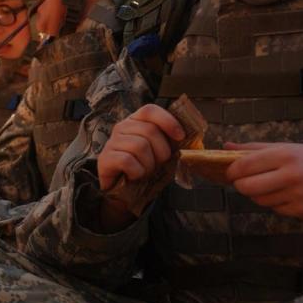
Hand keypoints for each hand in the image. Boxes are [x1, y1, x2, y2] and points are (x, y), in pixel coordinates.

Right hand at [96, 104, 185, 230]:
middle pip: (149, 130)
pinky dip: (137, 172)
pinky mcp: (105, 158)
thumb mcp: (160, 153)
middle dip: (161, 151)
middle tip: (159, 163)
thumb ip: (173, 143)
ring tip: (145, 171)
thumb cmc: (144, 168)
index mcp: (136, 121)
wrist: (123, 191)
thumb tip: (197, 141)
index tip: (180, 136)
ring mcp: (112, 142)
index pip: (150, 110)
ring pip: (139, 146)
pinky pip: (127, 161)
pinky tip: (134, 176)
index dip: (167, 121)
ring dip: (148, 164)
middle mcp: (122, 127)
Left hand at [227, 142, 302, 218]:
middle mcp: (291, 175)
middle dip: (241, 185)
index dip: (232, 171)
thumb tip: (225, 146)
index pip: (245, 165)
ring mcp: (297, 195)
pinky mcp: (302, 211)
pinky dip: (276, 203)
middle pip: (247, 187)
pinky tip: (287, 194)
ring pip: (259, 200)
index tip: (231, 172)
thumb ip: (255, 148)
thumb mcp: (287, 147)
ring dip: (259, 194)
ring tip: (272, 184)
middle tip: (245, 180)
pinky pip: (275, 209)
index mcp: (285, 155)